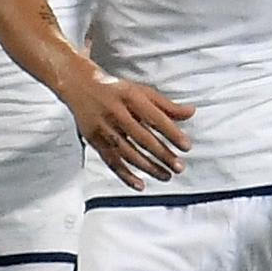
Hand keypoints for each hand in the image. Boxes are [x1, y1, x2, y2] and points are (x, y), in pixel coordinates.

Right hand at [67, 67, 193, 187]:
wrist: (79, 86)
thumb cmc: (116, 90)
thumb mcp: (141, 91)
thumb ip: (166, 105)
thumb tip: (191, 112)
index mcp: (131, 97)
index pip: (155, 118)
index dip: (172, 133)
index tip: (186, 147)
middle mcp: (116, 113)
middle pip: (143, 138)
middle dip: (163, 154)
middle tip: (179, 167)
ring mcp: (104, 128)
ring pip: (128, 152)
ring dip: (148, 167)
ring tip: (166, 176)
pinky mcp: (94, 140)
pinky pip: (111, 161)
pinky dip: (125, 175)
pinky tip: (140, 184)